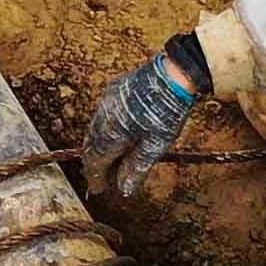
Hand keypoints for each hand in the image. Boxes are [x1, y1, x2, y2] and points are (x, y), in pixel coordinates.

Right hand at [78, 35, 210, 199]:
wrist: (174, 74)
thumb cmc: (167, 111)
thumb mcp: (156, 145)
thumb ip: (136, 168)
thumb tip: (123, 190)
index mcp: (111, 133)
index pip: (95, 161)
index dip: (95, 178)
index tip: (98, 191)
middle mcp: (102, 117)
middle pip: (92, 146)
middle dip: (96, 164)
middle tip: (104, 179)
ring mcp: (106, 101)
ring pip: (95, 129)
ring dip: (100, 146)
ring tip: (112, 160)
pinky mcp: (112, 90)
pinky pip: (101, 115)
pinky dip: (105, 130)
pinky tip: (117, 135)